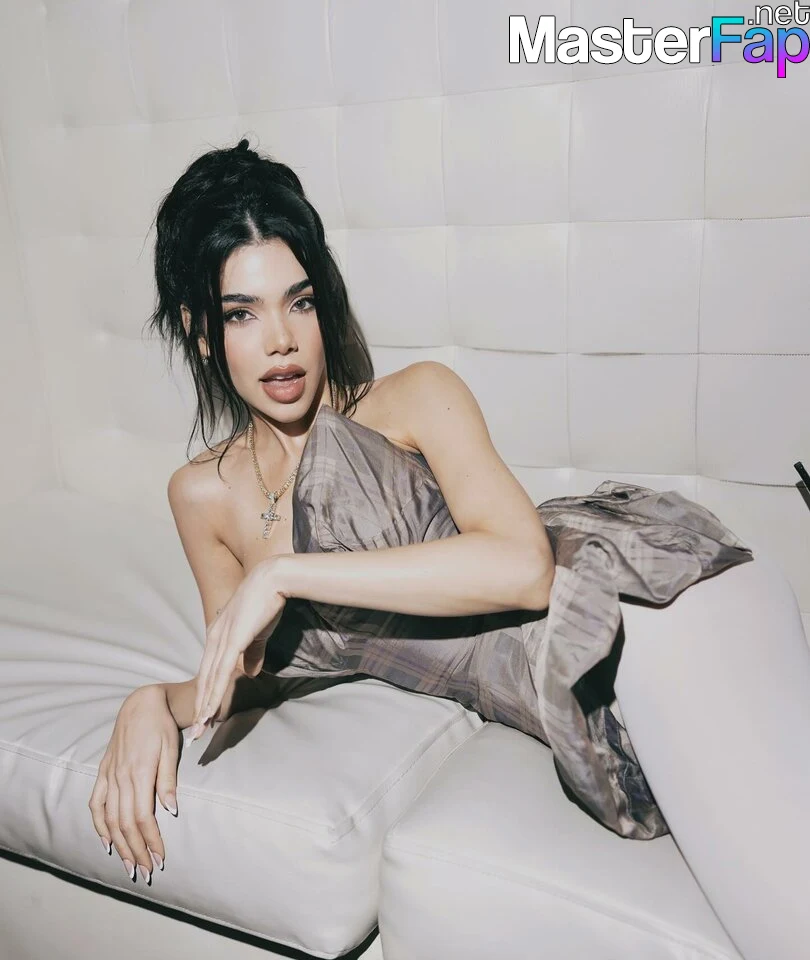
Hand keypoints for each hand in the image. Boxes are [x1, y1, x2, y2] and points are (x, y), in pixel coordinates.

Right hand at [88, 683, 179, 882]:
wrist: (141, 704)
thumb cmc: (161, 726)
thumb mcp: (171, 749)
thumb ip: (168, 781)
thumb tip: (170, 811)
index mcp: (140, 773)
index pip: (144, 818)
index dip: (151, 841)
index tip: (159, 859)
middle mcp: (121, 778)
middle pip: (125, 824)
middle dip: (136, 851)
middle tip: (145, 873)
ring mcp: (109, 776)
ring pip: (110, 819)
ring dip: (119, 845)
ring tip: (129, 865)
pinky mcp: (102, 772)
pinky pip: (96, 804)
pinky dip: (99, 825)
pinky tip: (107, 841)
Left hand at [188, 557, 287, 740]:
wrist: (272, 580)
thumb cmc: (266, 602)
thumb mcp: (257, 633)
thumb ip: (252, 653)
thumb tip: (250, 673)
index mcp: (218, 634)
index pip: (209, 670)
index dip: (206, 693)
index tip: (204, 714)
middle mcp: (214, 638)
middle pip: (204, 679)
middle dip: (199, 707)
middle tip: (196, 732)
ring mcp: (221, 640)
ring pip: (209, 681)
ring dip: (204, 707)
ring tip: (200, 728)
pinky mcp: (232, 642)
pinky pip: (220, 674)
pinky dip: (213, 694)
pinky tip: (210, 710)